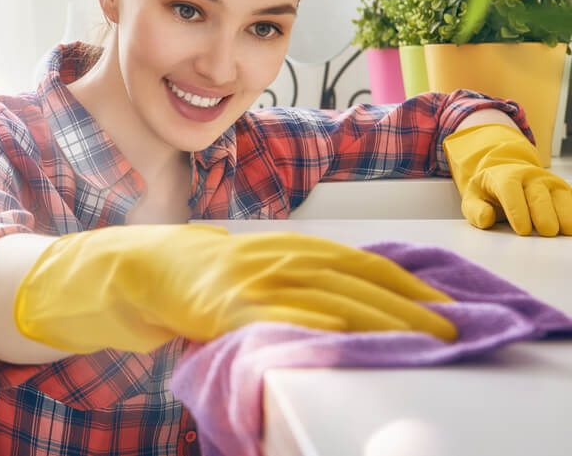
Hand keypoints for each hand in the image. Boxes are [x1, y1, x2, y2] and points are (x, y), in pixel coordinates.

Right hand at [13, 224, 456, 353]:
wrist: (139, 267)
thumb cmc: (199, 273)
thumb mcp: (254, 263)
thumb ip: (295, 275)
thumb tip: (346, 295)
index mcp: (285, 245)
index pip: (357, 261)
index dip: (401, 281)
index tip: (438, 301)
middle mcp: (275, 256)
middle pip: (353, 279)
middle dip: (405, 304)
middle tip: (446, 327)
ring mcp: (252, 279)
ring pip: (327, 297)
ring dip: (377, 319)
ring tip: (416, 340)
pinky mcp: (228, 305)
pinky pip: (277, 316)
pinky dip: (311, 324)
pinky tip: (339, 335)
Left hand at [444, 123, 571, 235]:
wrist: (506, 176)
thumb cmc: (490, 192)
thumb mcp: (474, 198)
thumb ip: (475, 210)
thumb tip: (486, 218)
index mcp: (505, 176)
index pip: (510, 190)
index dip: (517, 210)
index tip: (522, 231)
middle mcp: (530, 176)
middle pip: (538, 195)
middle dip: (544, 214)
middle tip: (546, 233)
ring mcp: (549, 182)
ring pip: (560, 196)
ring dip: (564, 215)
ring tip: (564, 232)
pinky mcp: (563, 190)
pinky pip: (571, 201)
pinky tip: (571, 228)